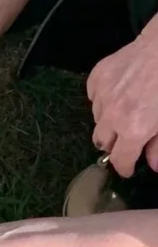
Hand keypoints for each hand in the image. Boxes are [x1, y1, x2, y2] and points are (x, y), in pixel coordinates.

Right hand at [87, 21, 157, 176]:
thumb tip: (152, 164)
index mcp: (133, 130)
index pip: (119, 159)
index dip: (124, 168)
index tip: (128, 169)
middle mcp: (111, 116)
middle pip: (101, 141)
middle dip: (113, 144)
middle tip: (127, 140)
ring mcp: (101, 95)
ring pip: (97, 119)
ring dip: (108, 121)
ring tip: (125, 111)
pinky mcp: (96, 77)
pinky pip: (94, 97)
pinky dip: (104, 100)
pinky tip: (119, 93)